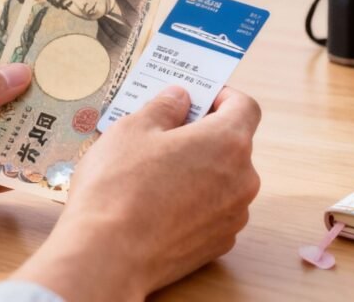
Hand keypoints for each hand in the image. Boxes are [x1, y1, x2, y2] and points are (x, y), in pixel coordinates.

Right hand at [13, 85, 261, 300]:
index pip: (245, 107)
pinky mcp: (219, 244)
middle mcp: (242, 179)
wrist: (108, 256)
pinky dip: (195, 202)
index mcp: (228, 142)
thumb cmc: (119, 188)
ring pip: (223, 180)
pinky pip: (213, 211)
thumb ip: (164, 107)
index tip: (197, 98)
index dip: (222, 96)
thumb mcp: (133, 129)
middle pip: (233, 144)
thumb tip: (179, 99)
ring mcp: (233, 215)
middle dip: (203, 135)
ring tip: (156, 173)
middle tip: (165, 134)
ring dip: (200, 170)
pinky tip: (160, 205)